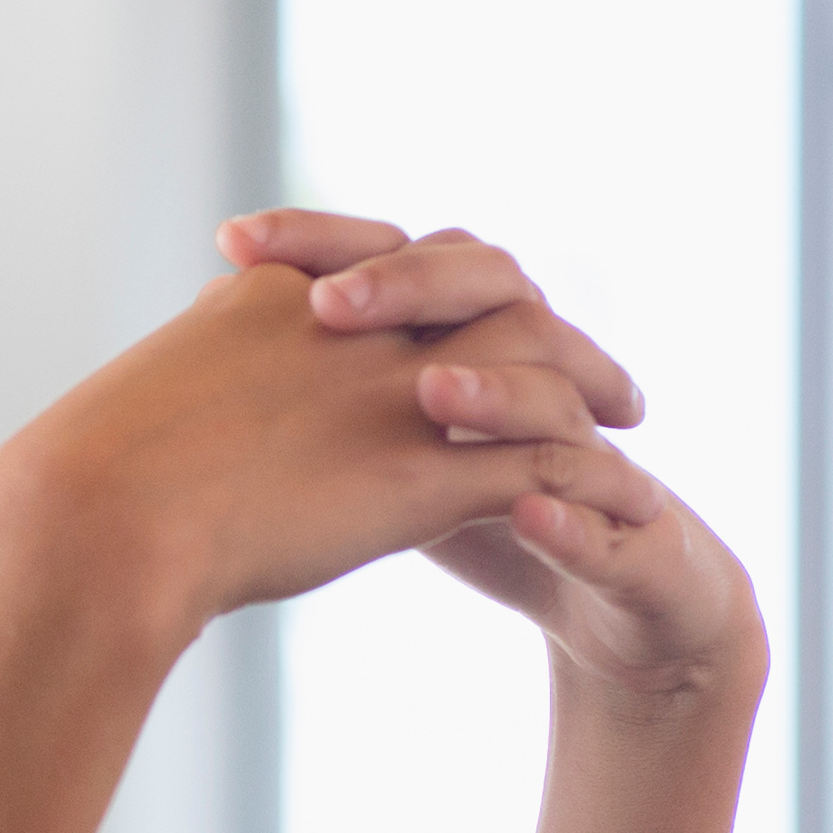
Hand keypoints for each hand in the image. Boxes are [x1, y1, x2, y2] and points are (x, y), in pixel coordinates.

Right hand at [0, 252, 558, 656]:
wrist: (99, 520)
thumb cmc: (91, 484)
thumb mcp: (155, 398)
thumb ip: (206, 374)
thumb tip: (199, 375)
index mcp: (290, 292)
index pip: (409, 257)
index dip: (460, 283)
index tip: (496, 312)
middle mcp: (357, 322)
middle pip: (491, 284)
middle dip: (551, 322)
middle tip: (601, 370)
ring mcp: (398, 388)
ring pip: (534, 357)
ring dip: (588, 385)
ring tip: (628, 418)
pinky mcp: (429, 469)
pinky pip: (540, 456)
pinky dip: (586, 472)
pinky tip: (612, 495)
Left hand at [219, 212, 766, 719]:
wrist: (601, 592)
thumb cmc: (468, 500)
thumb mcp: (372, 445)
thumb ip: (304, 386)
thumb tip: (195, 325)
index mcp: (463, 329)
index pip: (396, 252)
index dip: (321, 240)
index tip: (233, 241)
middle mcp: (533, 355)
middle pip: (484, 282)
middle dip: (409, 286)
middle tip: (330, 305)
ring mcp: (589, 437)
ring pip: (548, 387)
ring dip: (490, 388)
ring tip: (429, 395)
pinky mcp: (637, 523)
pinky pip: (611, 510)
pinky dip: (571, 513)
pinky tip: (525, 514)